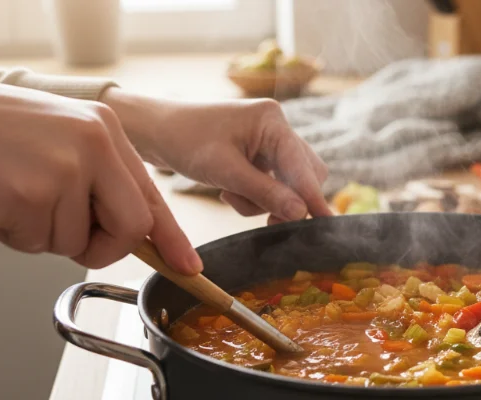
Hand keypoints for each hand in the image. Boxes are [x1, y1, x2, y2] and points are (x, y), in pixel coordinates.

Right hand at [0, 79, 201, 273]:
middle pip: (130, 228)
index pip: (151, 194)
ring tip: (15, 194)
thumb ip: (99, 180)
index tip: (187, 265)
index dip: (170, 237)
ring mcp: (65, 168)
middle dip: (103, 247)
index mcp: (106, 131)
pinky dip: (15, 235)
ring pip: (75, 242)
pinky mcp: (32, 193)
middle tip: (69, 232)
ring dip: (43, 234)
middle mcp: (95, 145)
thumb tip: (133, 233)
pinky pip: (36, 243)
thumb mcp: (62, 140)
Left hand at [102, 89, 330, 223]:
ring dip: (266, 199)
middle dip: (285, 199)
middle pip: (304, 174)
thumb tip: (300, 212)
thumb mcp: (224, 171)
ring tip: (230, 195)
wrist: (153, 131)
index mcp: (272, 121)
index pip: (302, 167)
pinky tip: (229, 190)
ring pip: (289, 182)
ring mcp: (269, 140)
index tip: (327, 224)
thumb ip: (265, 192)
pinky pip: (272, 182)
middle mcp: (276, 127)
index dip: (313, 198)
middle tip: (266, 221)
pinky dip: (256, 195)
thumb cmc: (184, 141)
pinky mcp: (259, 153)